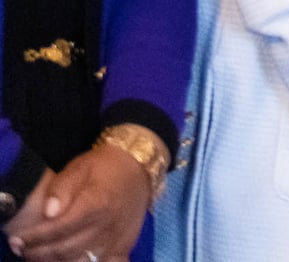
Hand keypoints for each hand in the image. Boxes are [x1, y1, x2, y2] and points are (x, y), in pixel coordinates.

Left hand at [7, 142, 149, 260]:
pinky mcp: (124, 246)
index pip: (58, 229)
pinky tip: (73, 260)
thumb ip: (61, 188)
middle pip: (65, 249)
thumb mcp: (79, 167)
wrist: (138, 168)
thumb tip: (49, 212)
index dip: (34, 237)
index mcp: (95, 204)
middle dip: (38, 253)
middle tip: (23, 249)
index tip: (17, 239)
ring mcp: (116, 239)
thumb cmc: (104, 167)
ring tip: (40, 257)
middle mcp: (107, 225)